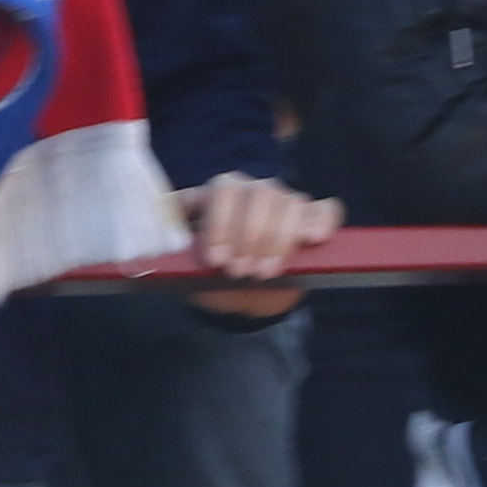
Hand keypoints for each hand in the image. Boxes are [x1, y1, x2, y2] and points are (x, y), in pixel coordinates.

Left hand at [181, 172, 344, 315]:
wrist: (242, 297)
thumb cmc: (213, 275)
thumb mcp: (190, 268)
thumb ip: (181, 258)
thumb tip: (160, 258)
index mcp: (217, 194)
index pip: (221, 193)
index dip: (219, 225)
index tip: (215, 260)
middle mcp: (251, 190)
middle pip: (258, 195)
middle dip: (249, 235)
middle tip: (239, 271)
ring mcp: (284, 202)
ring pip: (289, 203)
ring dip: (278, 239)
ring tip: (265, 272)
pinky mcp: (311, 220)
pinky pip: (326, 210)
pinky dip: (321, 222)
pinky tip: (312, 239)